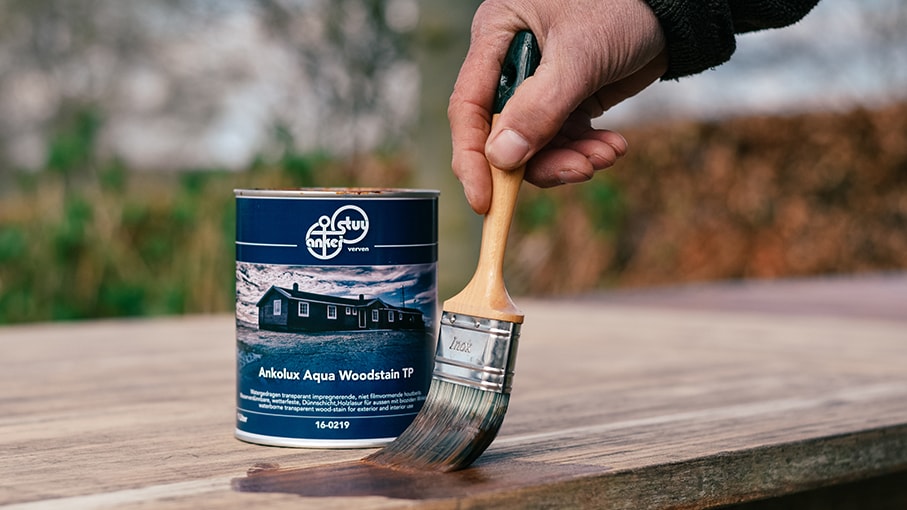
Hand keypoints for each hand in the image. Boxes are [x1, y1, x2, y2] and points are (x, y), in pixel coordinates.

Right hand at [449, 0, 667, 213]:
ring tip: (605, 155)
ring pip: (537, 145)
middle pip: (503, 135)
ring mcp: (539, 86)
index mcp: (495, 37)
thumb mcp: (579, 55)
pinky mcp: (567, 99)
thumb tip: (502, 158)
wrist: (672, 6)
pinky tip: (613, 147)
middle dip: (539, 162)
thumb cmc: (620, 5)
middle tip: (578, 171)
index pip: (468, 108)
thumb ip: (540, 108)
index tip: (485, 201)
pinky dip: (587, 150)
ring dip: (570, 159)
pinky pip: (565, 139)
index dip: (473, 159)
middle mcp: (510, 64)